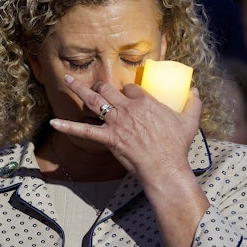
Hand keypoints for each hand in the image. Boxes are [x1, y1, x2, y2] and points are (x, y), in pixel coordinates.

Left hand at [50, 74, 200, 183]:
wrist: (165, 167)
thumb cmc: (177, 146)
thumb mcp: (189, 121)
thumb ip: (193, 103)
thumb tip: (194, 90)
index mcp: (145, 101)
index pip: (130, 87)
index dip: (126, 90)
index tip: (127, 95)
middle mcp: (127, 108)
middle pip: (108, 89)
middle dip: (101, 86)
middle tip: (98, 88)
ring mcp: (116, 123)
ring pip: (93, 100)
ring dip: (78, 89)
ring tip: (67, 79)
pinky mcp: (108, 138)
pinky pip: (83, 131)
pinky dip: (67, 126)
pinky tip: (52, 123)